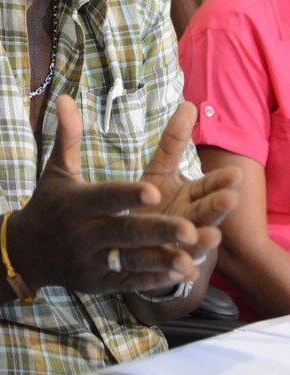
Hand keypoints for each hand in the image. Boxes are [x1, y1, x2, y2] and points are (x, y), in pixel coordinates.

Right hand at [8, 95, 219, 295]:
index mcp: (75, 203)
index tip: (153, 192)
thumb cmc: (47, 203)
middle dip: (157, 231)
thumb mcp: (56, 170)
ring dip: (163, 260)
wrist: (24, 252)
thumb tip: (66, 97)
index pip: (105, 198)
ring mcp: (92, 261)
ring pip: (131, 262)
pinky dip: (155, 279)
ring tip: (193, 256)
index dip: (127, 196)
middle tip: (189, 228)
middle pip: (124, 233)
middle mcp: (83, 234)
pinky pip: (130, 282)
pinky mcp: (99, 283)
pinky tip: (182, 271)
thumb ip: (68, 136)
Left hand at [136, 100, 240, 275]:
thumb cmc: (153, 202)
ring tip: (211, 237)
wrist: (138, 245)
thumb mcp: (160, 170)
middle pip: (208, 213)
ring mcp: (181, 246)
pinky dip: (182, 270)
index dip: (220, 181)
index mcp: (191, 197)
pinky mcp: (166, 268)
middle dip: (219, 207)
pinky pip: (175, 270)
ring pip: (197, 244)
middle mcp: (191, 221)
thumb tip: (189, 104)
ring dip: (205, 241)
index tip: (235, 173)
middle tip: (231, 198)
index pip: (209, 186)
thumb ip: (174, 141)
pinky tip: (186, 269)